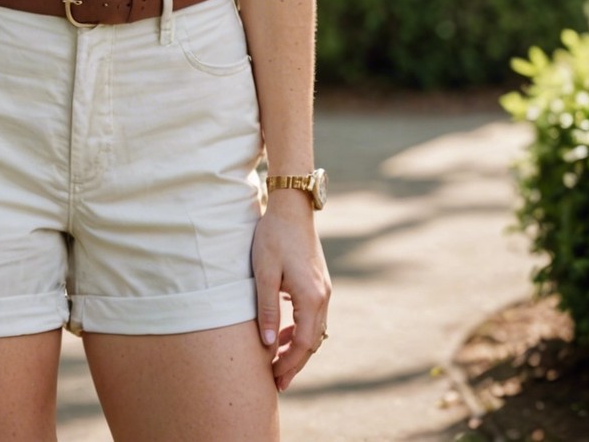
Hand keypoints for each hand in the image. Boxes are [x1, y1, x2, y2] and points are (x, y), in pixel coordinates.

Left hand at [252, 193, 330, 392]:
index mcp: (311, 297)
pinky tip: (284, 333)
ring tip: (278, 361)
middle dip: (295, 362)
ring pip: (315, 330)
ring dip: (298, 347)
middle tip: (277, 381)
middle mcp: (323, 296)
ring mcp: (324, 289)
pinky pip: (314, 316)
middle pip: (313, 342)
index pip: (303, 344)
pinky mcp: (319, 282)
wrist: (292, 207)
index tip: (274, 379)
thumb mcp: (264, 273)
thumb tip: (268, 345)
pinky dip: (301, 330)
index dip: (289, 364)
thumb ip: (267, 309)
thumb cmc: (274, 237)